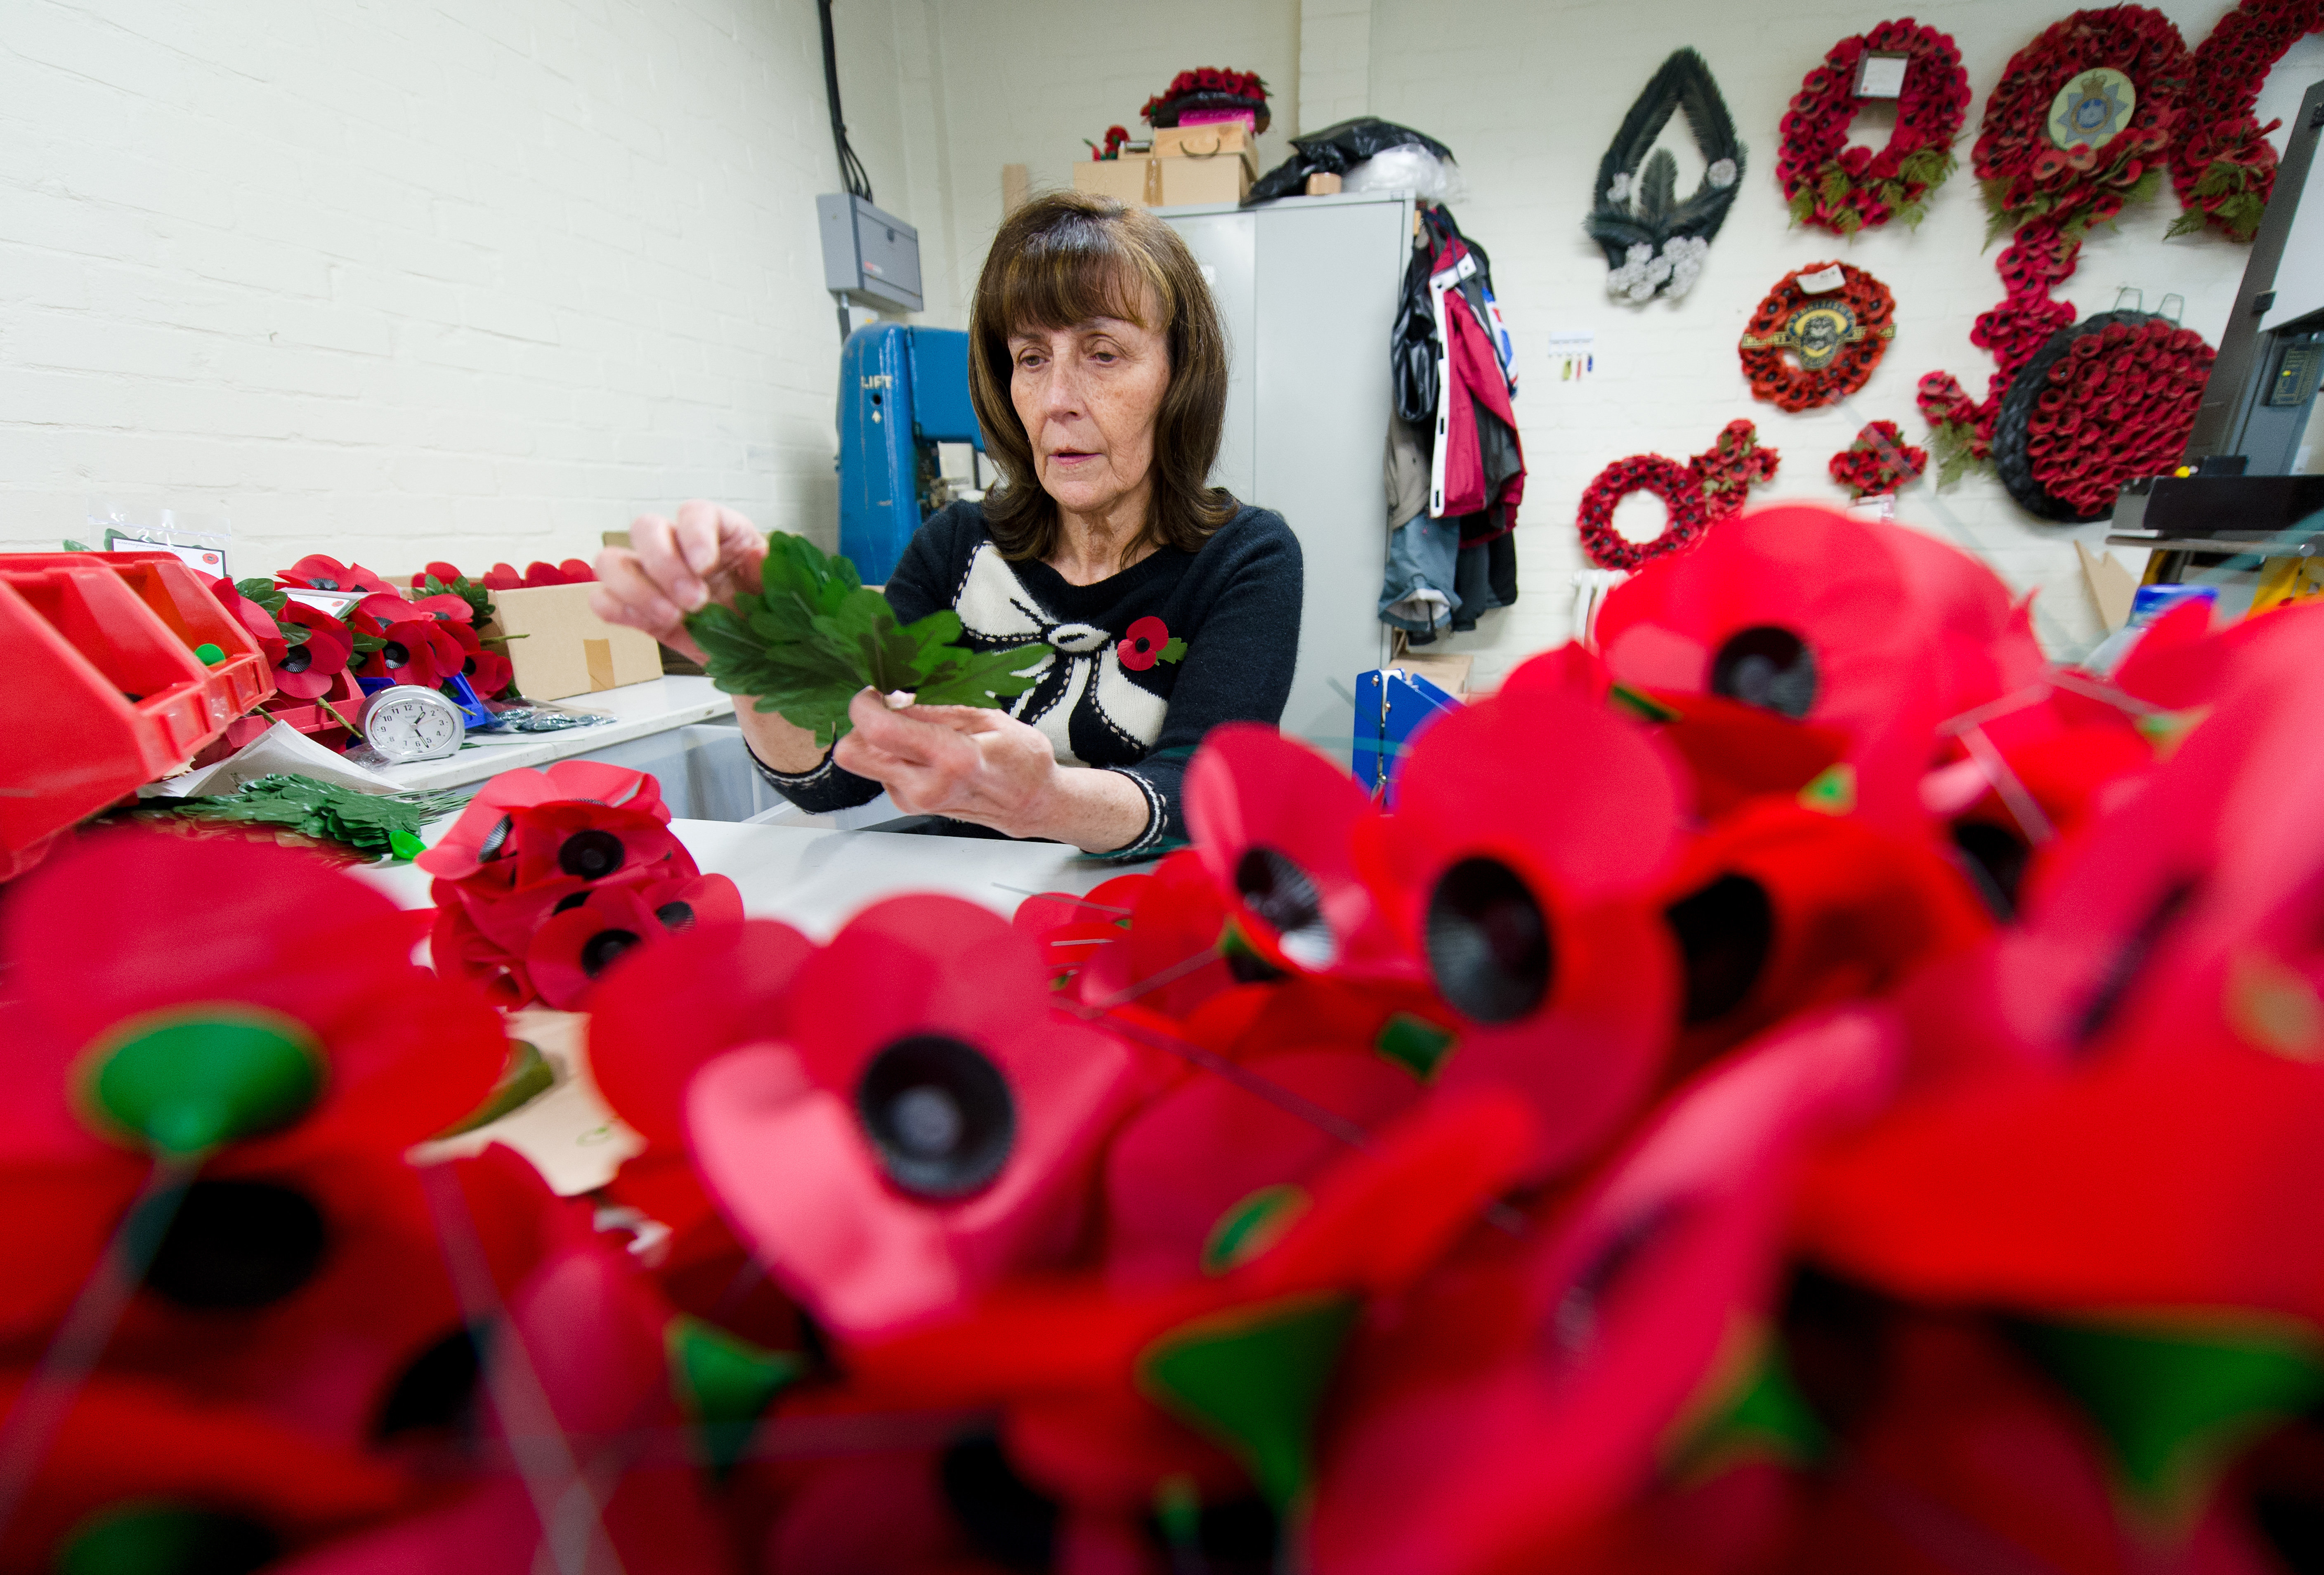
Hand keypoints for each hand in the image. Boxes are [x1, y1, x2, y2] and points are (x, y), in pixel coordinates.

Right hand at [592, 501, 769, 663]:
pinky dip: (615, 609)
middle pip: (646, 528)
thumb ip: (771, 570)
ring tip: (673, 616)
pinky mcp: (636, 610)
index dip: (695, 534)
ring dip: (636, 588)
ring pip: (612, 560)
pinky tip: (646, 622)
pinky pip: (604, 600)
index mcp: (719, 533)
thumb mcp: (780, 588)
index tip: (707, 565)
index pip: (694, 513)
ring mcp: (651, 578)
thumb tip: (756, 555)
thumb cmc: (768, 612)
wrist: (760, 653)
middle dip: (665, 564)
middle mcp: (679, 547)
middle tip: (695, 601)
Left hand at [832, 690, 1153, 851]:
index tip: (878, 691)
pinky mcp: (907, 805)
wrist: (1034, 804)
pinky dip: (893, 754)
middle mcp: (924, 787)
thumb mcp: (986, 718)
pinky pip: (880, 769)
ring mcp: (912, 801)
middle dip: (863, 724)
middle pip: (852, 753)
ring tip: (923, 733)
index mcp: (951, 761)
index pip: (877, 730)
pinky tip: (926, 751)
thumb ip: (934, 710)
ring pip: (865, 759)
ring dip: (882, 739)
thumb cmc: (1021, 760)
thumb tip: (893, 696)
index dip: (866, 703)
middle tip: (892, 709)